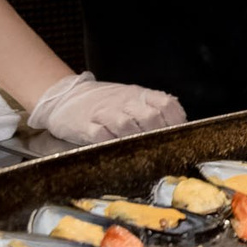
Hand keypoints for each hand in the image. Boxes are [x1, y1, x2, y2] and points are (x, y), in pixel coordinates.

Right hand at [24, 71, 185, 144]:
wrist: (66, 96)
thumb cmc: (105, 102)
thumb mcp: (132, 99)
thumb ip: (154, 109)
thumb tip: (180, 127)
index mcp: (139, 95)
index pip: (166, 104)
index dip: (176, 122)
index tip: (179, 136)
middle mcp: (123, 102)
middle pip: (149, 117)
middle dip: (158, 134)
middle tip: (160, 148)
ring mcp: (104, 113)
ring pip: (126, 125)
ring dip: (136, 140)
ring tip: (140, 151)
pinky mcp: (85, 125)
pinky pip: (101, 135)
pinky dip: (110, 144)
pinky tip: (116, 150)